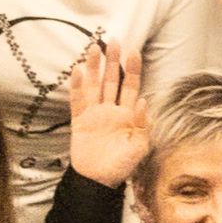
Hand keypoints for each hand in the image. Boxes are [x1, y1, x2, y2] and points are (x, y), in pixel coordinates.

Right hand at [66, 41, 151, 187]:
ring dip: (94, 67)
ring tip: (94, 48)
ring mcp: (94, 114)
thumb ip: (143, 125)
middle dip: (113, 61)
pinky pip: (77, 100)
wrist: (98, 182)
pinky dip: (77, 86)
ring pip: (94, 85)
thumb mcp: (139, 147)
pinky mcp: (79, 121)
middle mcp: (111, 109)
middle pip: (111, 80)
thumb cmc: (122, 166)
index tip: (133, 50)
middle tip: (113, 40)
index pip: (130, 86)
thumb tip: (144, 101)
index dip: (132, 69)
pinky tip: (77, 70)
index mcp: (128, 114)